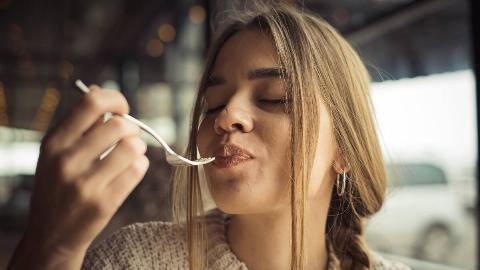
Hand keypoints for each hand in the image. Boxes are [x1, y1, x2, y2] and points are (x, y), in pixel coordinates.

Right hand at [8, 86, 149, 268]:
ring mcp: (85, 184)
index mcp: (54, 142)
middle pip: (119, 125)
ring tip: (130, 154)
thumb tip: (99, 90)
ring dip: (138, 148)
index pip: (91, 102)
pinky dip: (140, 166)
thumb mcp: (56, 153)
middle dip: (131, 128)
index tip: (123, 109)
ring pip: (133, 147)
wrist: (51, 236)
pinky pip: (138, 170)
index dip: (116, 99)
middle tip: (128, 137)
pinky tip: (130, 170)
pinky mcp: (103, 204)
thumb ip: (78, 124)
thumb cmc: (58, 187)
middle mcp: (66, 161)